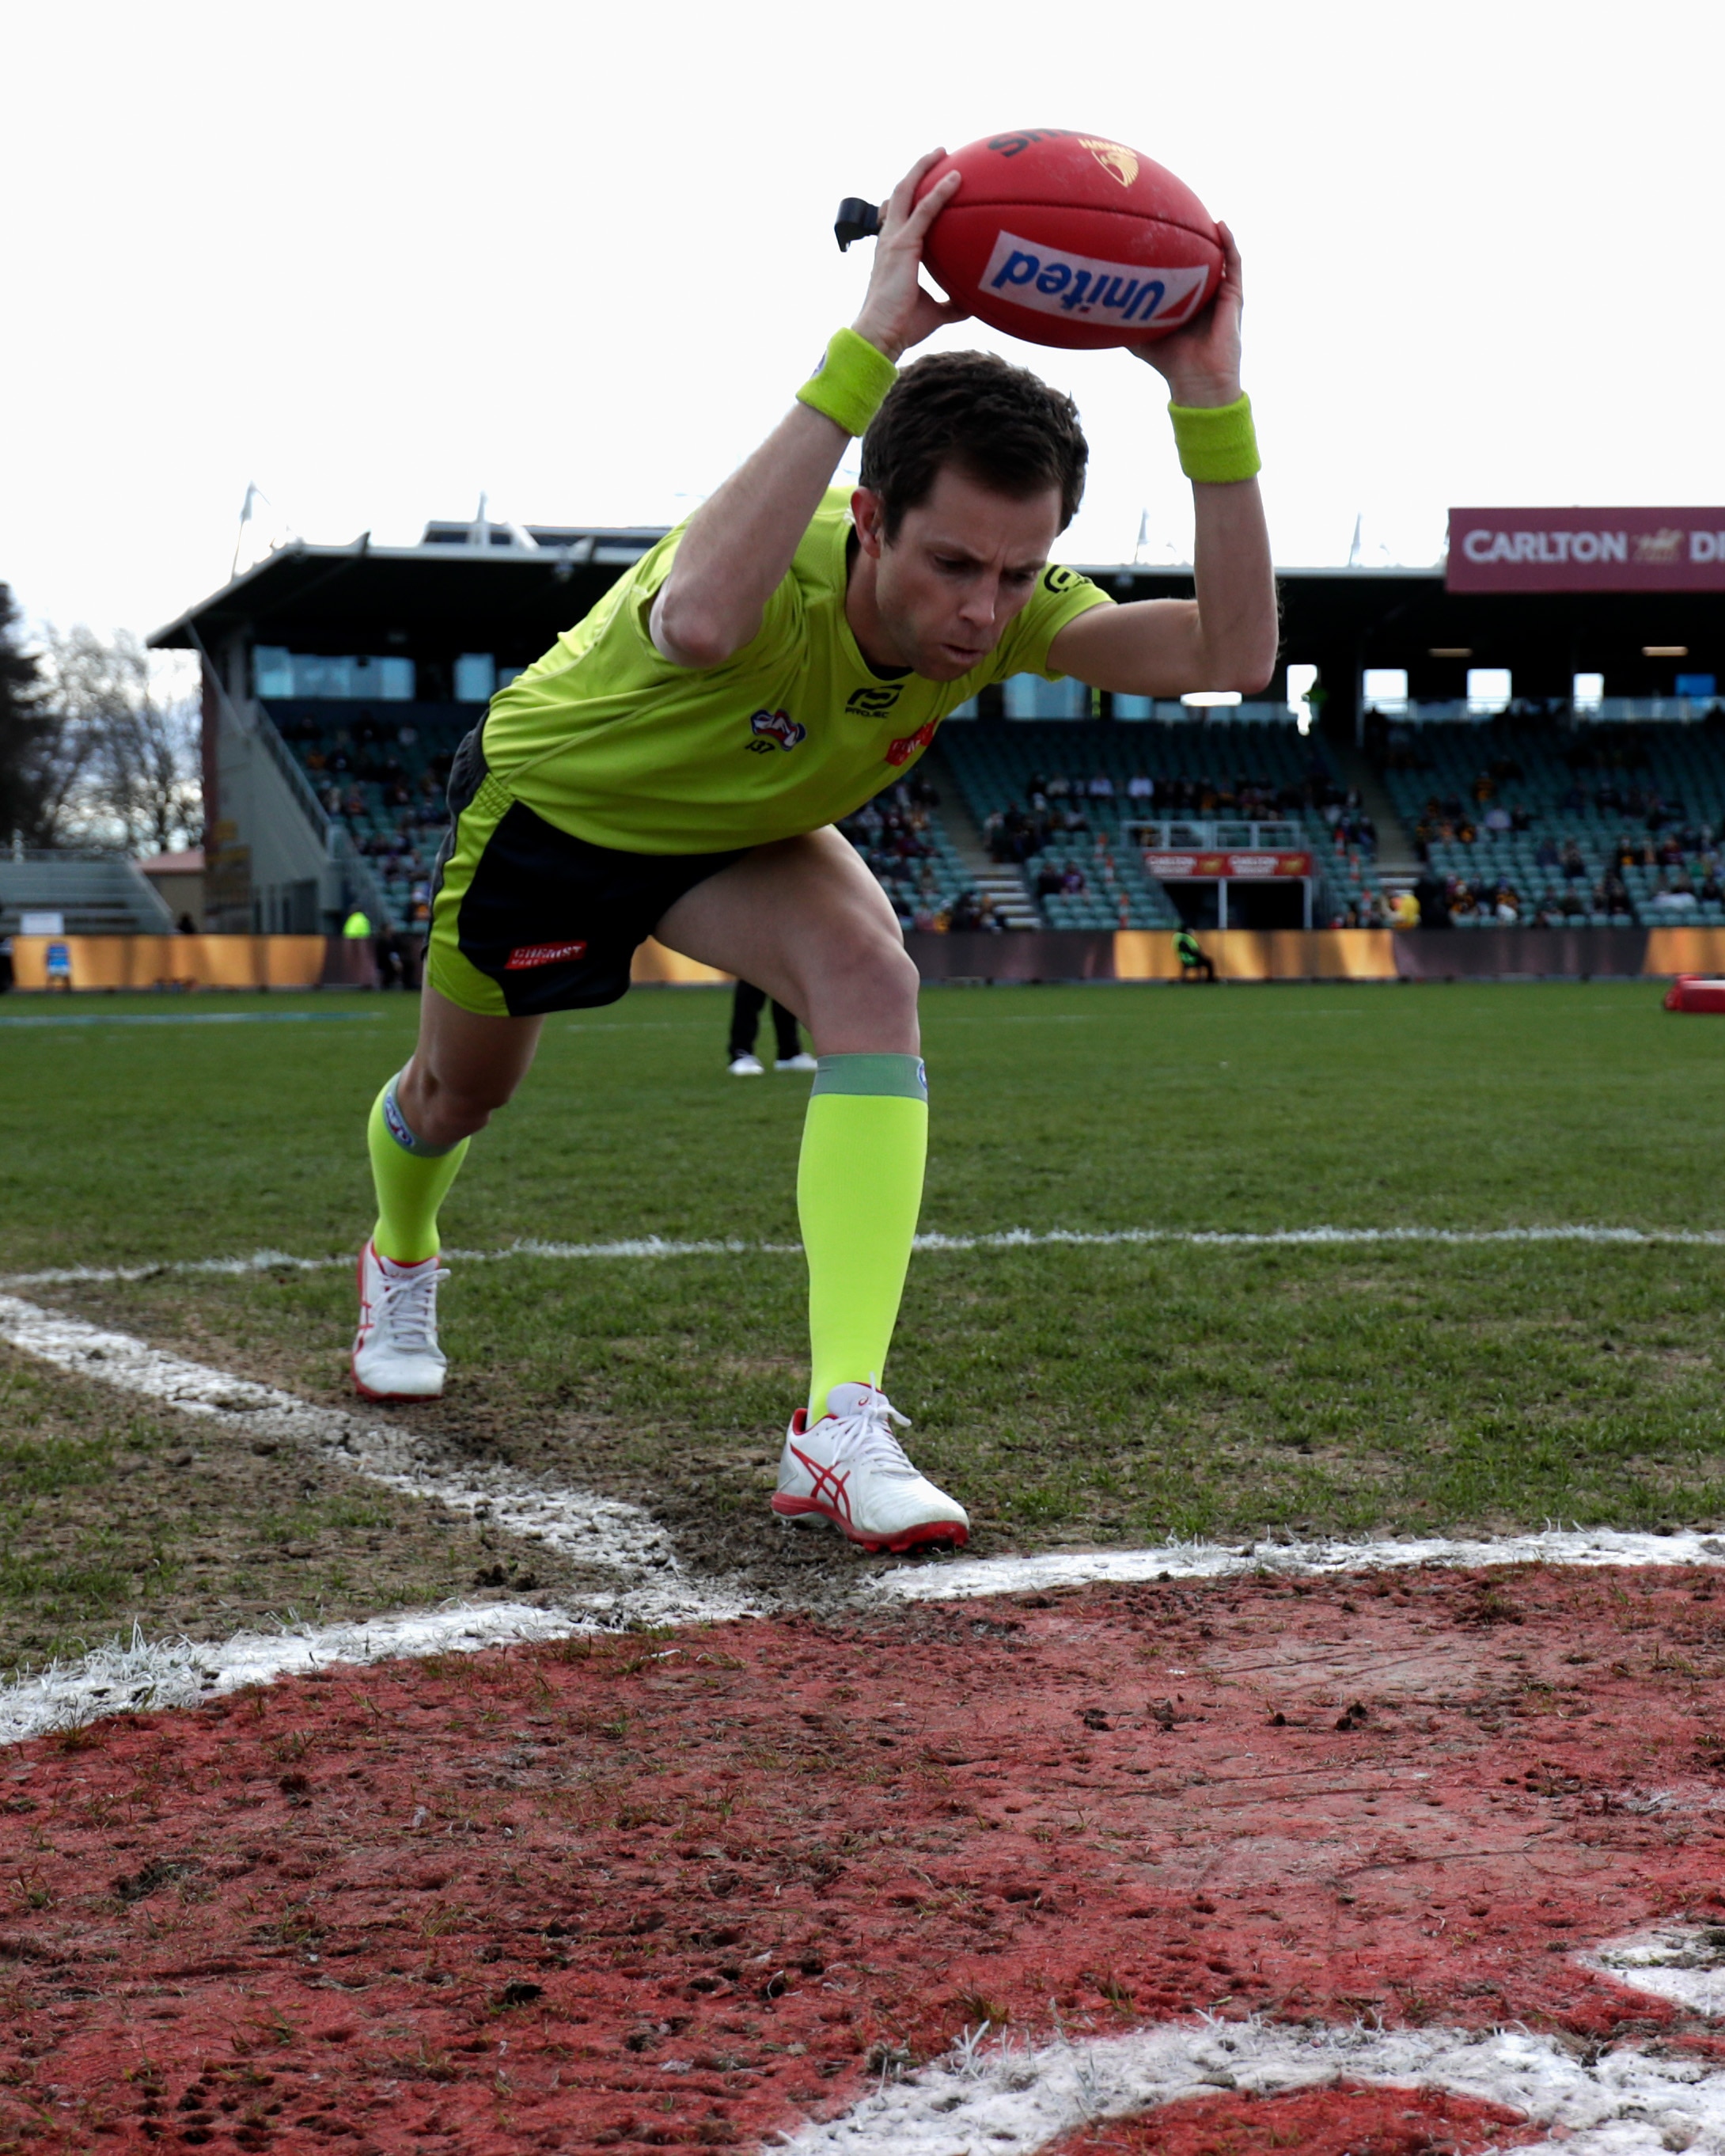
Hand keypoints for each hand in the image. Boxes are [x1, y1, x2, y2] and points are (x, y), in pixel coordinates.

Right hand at [851, 150, 970, 362]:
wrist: (881, 334)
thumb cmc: (902, 326)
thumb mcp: (934, 312)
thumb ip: (952, 303)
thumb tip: (973, 303)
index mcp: (892, 251)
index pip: (901, 216)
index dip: (913, 197)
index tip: (928, 183)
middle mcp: (889, 239)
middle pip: (900, 194)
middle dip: (917, 171)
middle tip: (937, 154)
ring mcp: (893, 239)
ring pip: (906, 191)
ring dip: (923, 169)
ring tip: (941, 152)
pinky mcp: (903, 244)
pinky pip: (925, 210)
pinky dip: (941, 191)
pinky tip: (956, 177)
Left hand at [1132, 220, 1243, 406]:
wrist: (1197, 380)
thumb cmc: (1169, 362)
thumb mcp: (1140, 338)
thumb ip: (1123, 322)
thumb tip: (1093, 310)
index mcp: (1183, 299)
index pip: (1178, 267)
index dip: (1170, 248)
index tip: (1154, 226)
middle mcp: (1202, 293)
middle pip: (1198, 257)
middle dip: (1190, 234)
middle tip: (1174, 211)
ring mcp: (1220, 294)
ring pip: (1218, 255)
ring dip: (1212, 233)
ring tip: (1200, 211)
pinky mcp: (1234, 297)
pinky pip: (1234, 264)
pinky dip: (1230, 243)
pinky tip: (1221, 226)